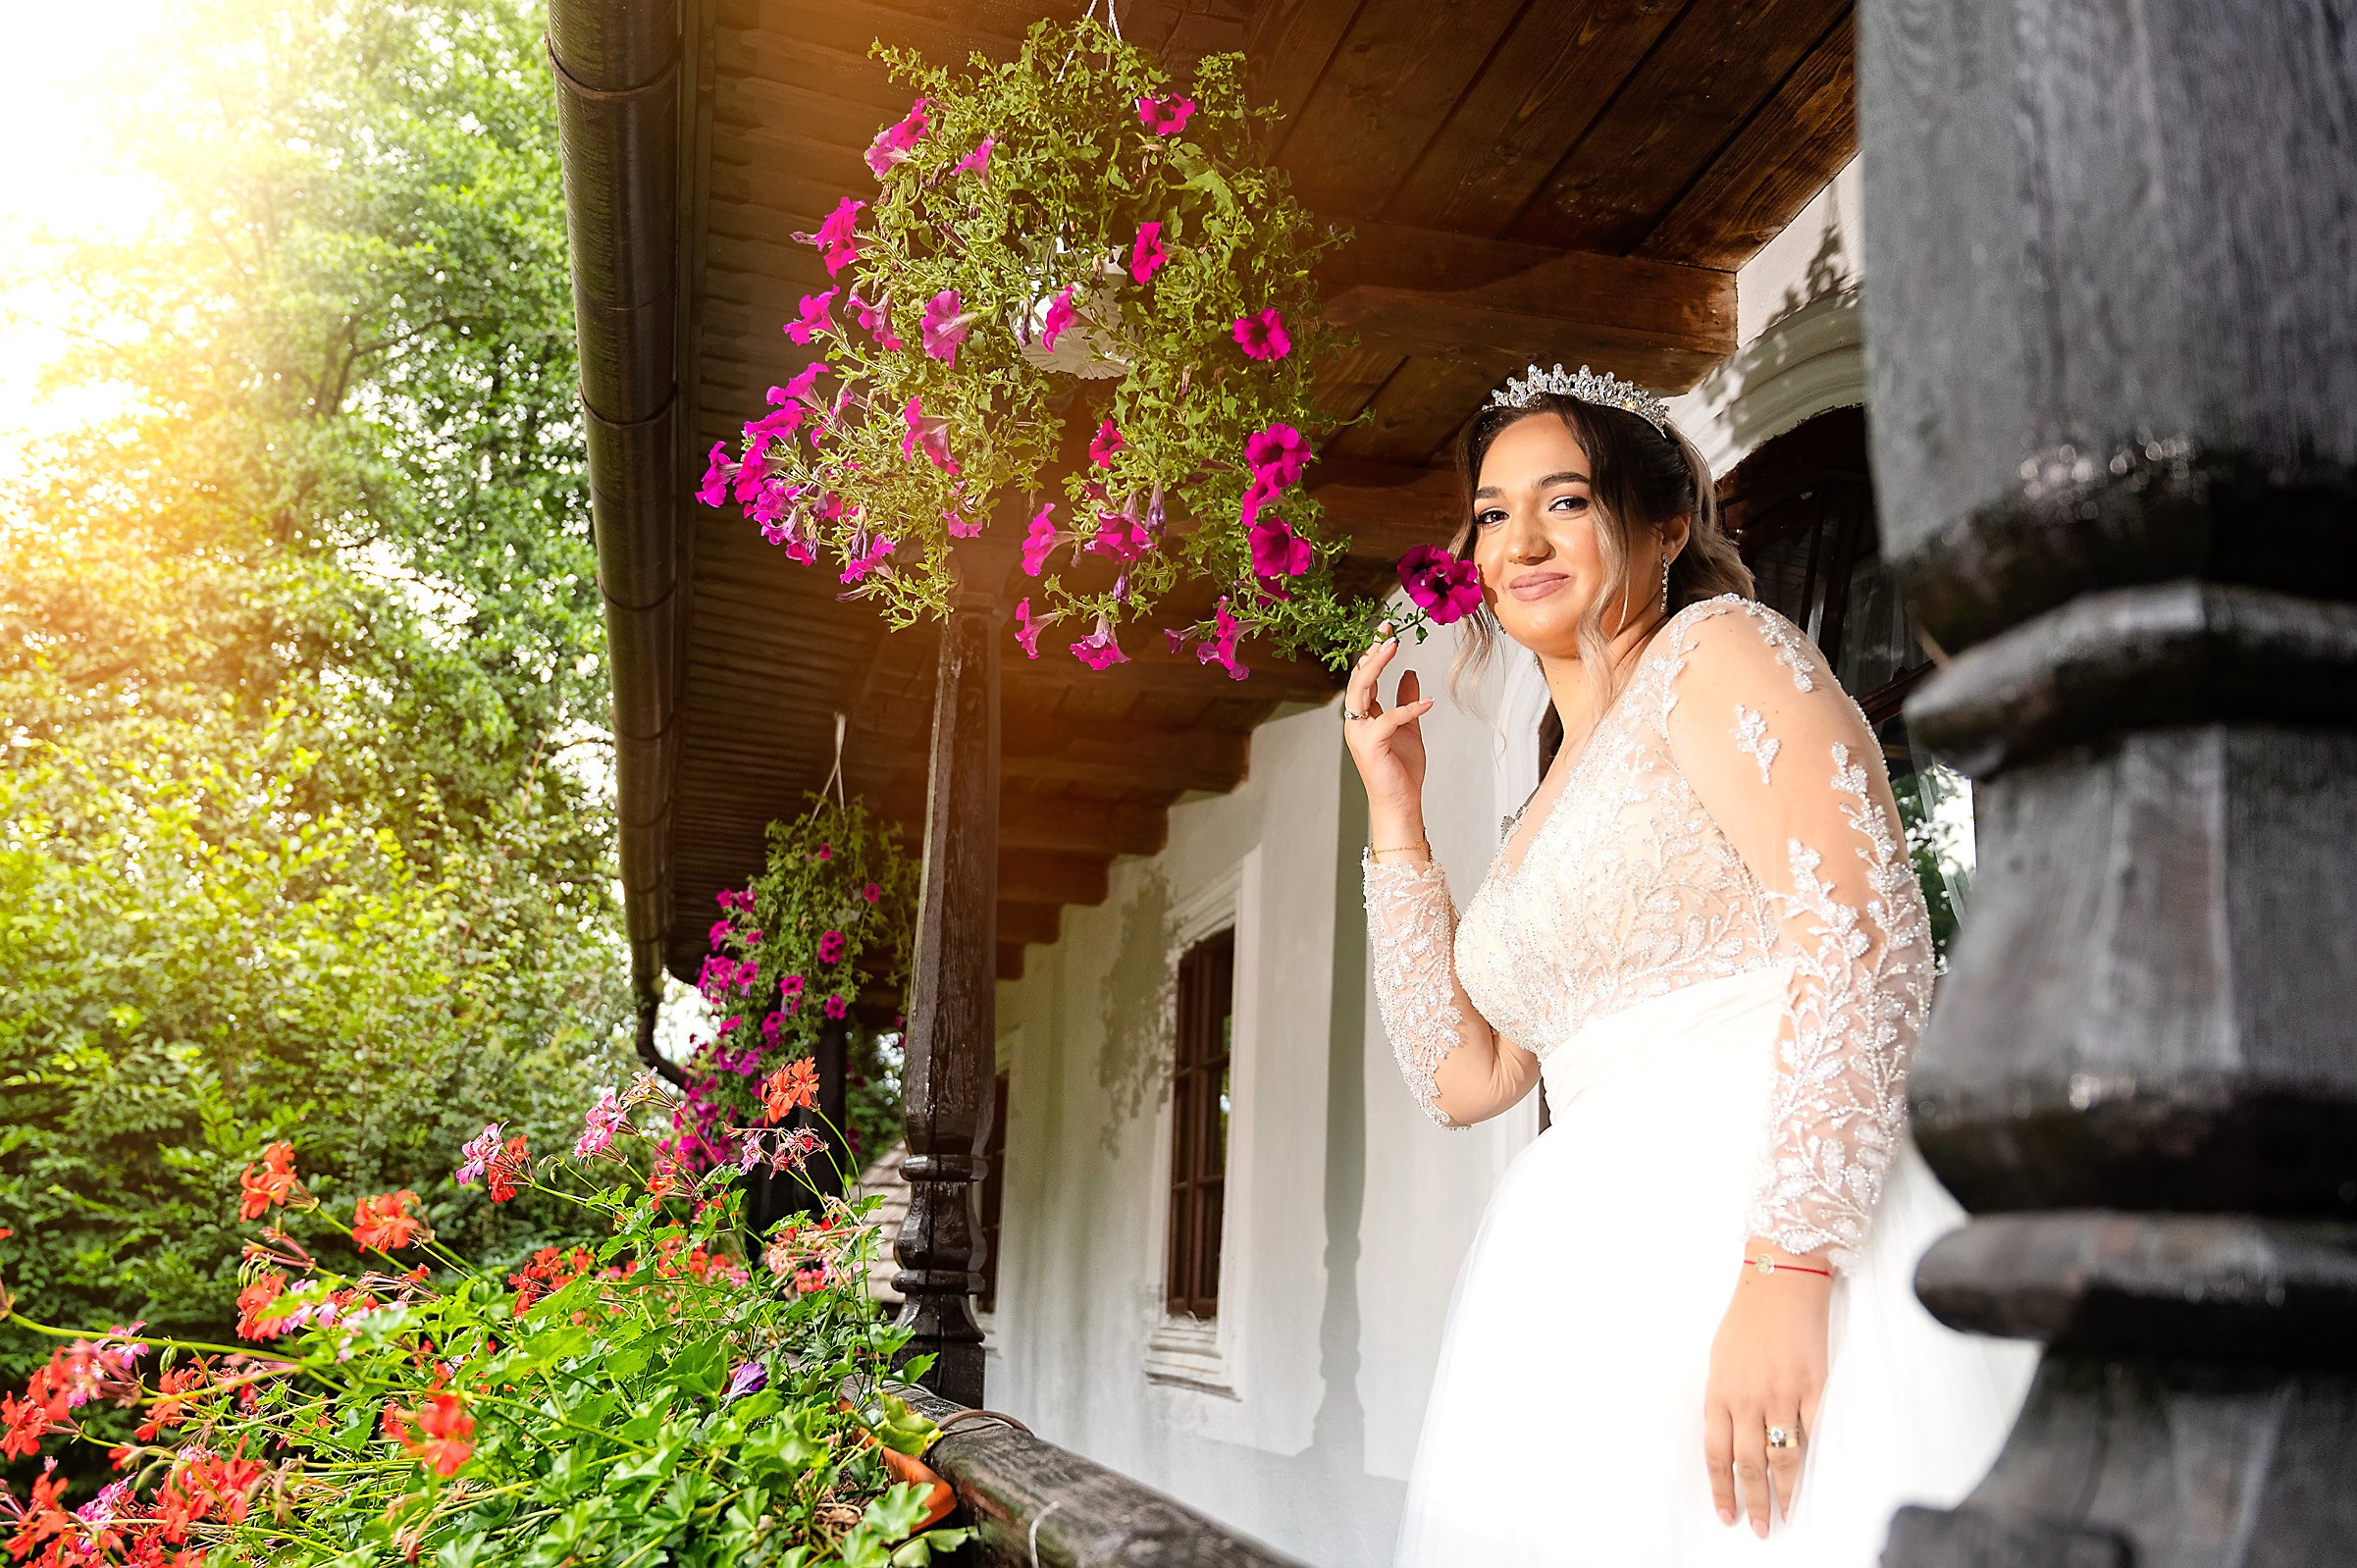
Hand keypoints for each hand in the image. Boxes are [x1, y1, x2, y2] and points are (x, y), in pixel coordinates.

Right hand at [1342, 624, 1435, 833]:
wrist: (1400, 803)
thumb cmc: (1402, 770)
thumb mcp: (1409, 727)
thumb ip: (1406, 700)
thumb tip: (1410, 673)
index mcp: (1363, 716)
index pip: (1364, 678)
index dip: (1373, 654)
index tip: (1387, 631)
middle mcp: (1356, 722)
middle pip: (1359, 678)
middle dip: (1371, 652)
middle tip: (1387, 630)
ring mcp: (1359, 733)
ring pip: (1361, 691)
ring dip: (1377, 666)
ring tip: (1392, 647)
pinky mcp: (1370, 745)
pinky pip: (1388, 719)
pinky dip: (1409, 708)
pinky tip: (1429, 702)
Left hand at [1703, 1254, 1830, 1536]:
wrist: (1780, 1283)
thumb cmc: (1747, 1320)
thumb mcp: (1720, 1361)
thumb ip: (1723, 1401)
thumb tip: (1727, 1440)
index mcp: (1720, 1392)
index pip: (1717, 1453)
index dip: (1721, 1488)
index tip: (1727, 1514)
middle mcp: (1748, 1398)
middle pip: (1749, 1464)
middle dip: (1753, 1501)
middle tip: (1760, 1528)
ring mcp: (1783, 1394)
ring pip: (1783, 1457)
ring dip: (1784, 1493)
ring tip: (1786, 1516)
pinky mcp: (1813, 1387)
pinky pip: (1814, 1433)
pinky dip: (1813, 1461)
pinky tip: (1812, 1480)